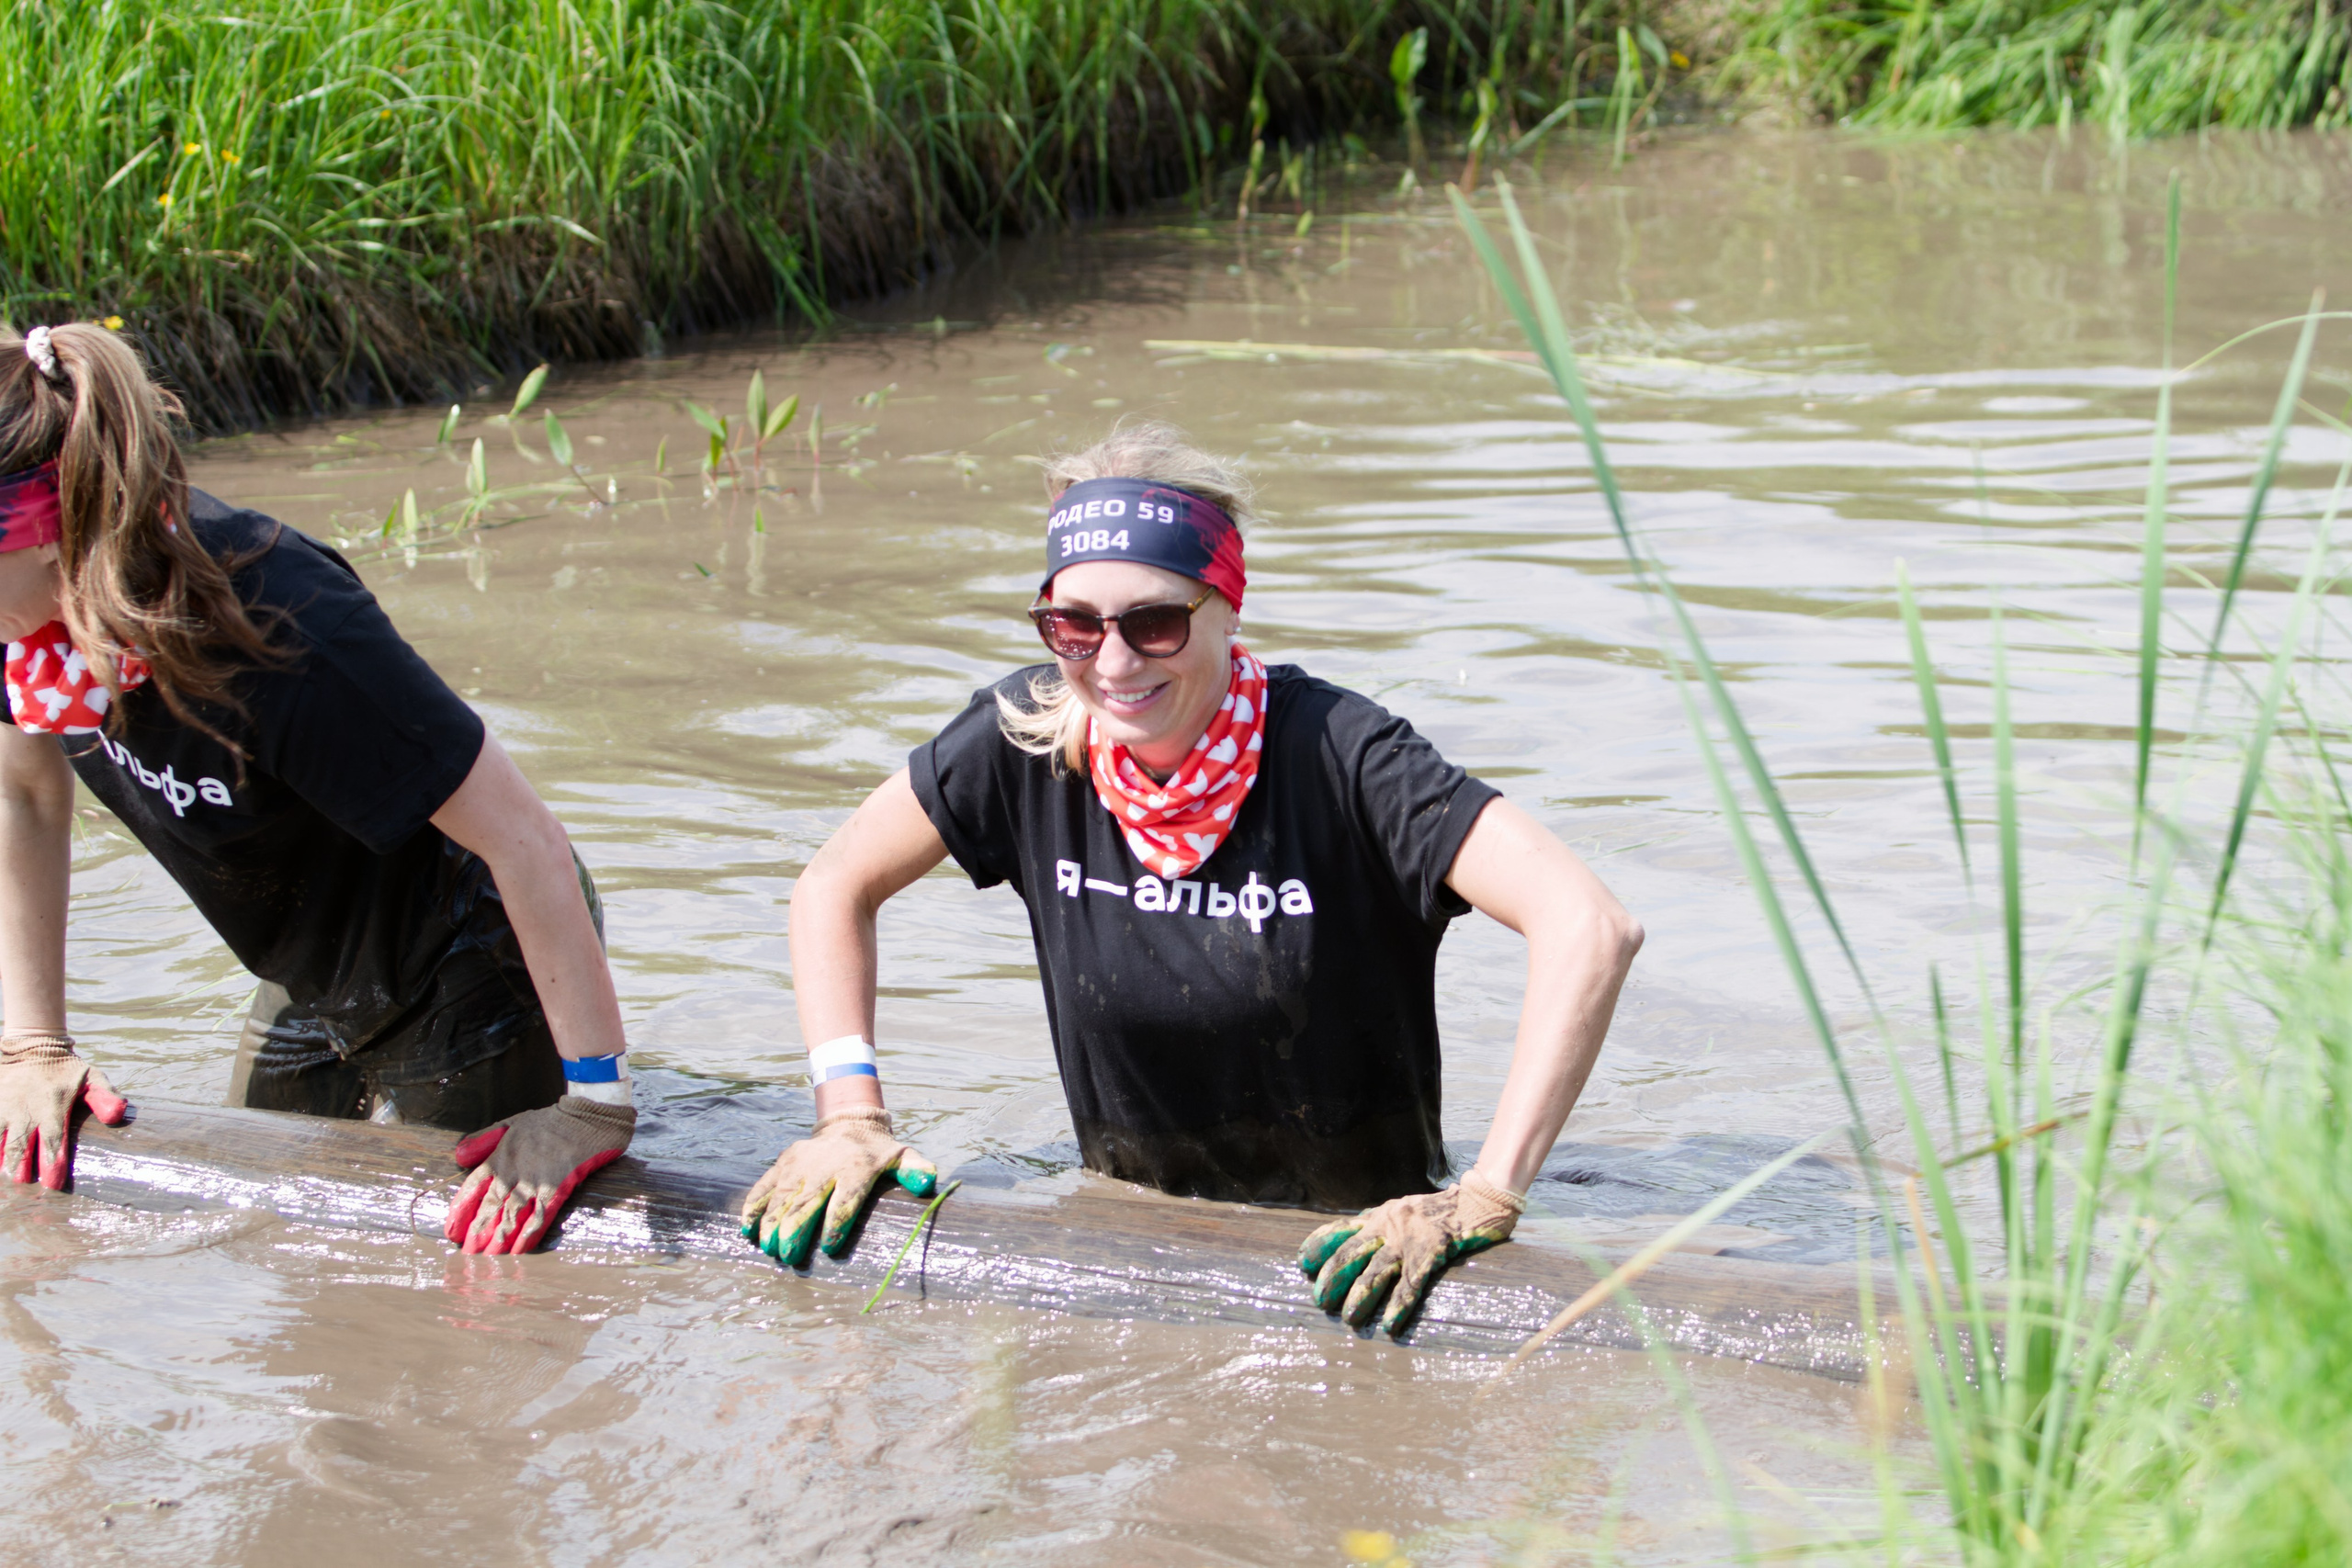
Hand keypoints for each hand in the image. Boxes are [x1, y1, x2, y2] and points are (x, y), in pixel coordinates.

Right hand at [0, 1034, 129, 1188]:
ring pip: (1, 1140)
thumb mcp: (91, 1077)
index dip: (53, 1162)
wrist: (32, 1048)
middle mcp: (26, 1111)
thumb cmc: (66, 1070)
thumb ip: (104, 1097)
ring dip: (3, 1159)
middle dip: (22, 1166)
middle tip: (24, 1184)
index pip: (53, 1139)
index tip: (53, 1183)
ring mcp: (6, 1110)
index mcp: (52, 1107)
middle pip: (22, 1145)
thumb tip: (117, 1116)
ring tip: (6, 1176)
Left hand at [445, 1096, 634, 1254]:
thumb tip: (459, 1156)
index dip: (461, 1211)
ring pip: (511, 1216)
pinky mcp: (556, 1188)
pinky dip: (528, 1234)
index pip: (472, 1188)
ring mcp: (533, 1181)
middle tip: (468, 1254)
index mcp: (499, 1157)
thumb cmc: (549, 1120)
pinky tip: (520, 1250)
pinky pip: (539, 1216)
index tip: (452, 1230)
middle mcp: (512, 1172)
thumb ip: (484, 1139)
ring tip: (489, 1258)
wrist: (585, 1117)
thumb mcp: (511, 1123)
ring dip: (499, 1239)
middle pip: (490, 1207)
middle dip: (478, 1232)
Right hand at [740, 1107, 937, 1266]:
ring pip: (781, 1197)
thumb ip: (916, 1170)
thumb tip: (928, 1183)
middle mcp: (824, 1167)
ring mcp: (799, 1165)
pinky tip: (746, 1230)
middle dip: (796, 1230)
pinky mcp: (782, 1164)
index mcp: (855, 1169)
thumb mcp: (902, 1157)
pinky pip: (763, 1186)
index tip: (829, 1249)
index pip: (845, 1200)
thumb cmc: (878, 1153)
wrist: (849, 1124)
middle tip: (789, 1256)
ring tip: (769, 1248)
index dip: (836, 1224)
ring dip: (772, 1224)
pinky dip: (752, 1207)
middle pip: (807, 1202)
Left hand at [1298, 1169, 1525, 1334]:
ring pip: (1377, 1270)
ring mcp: (1410, 1239)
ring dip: (1360, 1296)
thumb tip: (1355, 1244)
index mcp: (1381, 1216)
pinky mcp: (1433, 1251)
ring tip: (1348, 1318)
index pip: (1342, 1229)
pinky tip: (1389, 1324)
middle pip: (1352, 1253)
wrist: (1479, 1201)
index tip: (1303, 1263)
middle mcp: (1389, 1225)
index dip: (1321, 1245)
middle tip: (1320, 1300)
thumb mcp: (1403, 1211)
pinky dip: (1399, 1305)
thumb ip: (1381, 1225)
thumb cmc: (1440, 1211)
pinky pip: (1412, 1283)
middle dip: (1332, 1277)